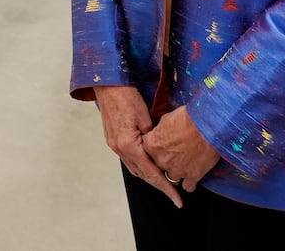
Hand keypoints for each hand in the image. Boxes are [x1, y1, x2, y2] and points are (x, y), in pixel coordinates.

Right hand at [93, 85, 181, 208]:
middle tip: (174, 194)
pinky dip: (141, 166)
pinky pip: (128, 160)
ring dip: (149, 176)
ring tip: (164, 182)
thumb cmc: (127, 97)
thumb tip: (160, 150)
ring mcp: (114, 145)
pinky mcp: (112, 140)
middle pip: (142, 175)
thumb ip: (152, 138)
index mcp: (128, 145)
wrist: (108, 85)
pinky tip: (149, 165)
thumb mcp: (145, 117)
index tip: (177, 198)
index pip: (151, 173)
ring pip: (134, 169)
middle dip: (158, 185)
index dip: (165, 187)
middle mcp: (119, 149)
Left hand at [142, 106, 221, 192]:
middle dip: (165, 160)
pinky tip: (192, 175)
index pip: (146, 150)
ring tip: (184, 164)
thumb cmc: (189, 119)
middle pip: (158, 165)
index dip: (155, 147)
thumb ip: (160, 130)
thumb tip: (160, 133)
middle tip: (175, 152)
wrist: (208, 126)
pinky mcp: (192, 176)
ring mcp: (176, 170)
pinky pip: (187, 186)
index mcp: (152, 145)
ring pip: (172, 177)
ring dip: (177, 171)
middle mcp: (162, 160)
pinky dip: (190, 182)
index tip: (161, 146)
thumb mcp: (167, 119)